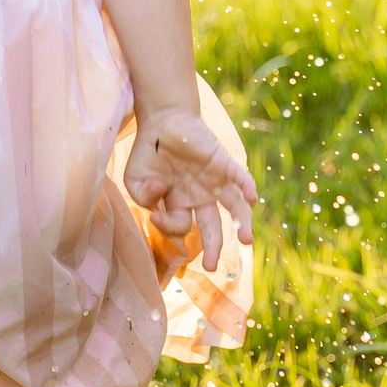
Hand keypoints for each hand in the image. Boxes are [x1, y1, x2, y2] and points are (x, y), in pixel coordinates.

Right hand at [121, 107, 258, 272]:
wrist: (162, 119)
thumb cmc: (149, 152)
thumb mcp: (135, 180)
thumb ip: (143, 197)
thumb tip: (160, 194)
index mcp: (180, 205)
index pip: (180, 226)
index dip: (168, 226)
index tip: (156, 214)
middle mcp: (200, 197)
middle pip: (213, 227)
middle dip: (214, 247)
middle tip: (213, 267)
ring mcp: (213, 181)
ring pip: (234, 206)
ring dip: (242, 223)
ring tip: (247, 241)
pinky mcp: (221, 162)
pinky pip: (238, 176)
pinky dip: (246, 186)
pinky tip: (252, 198)